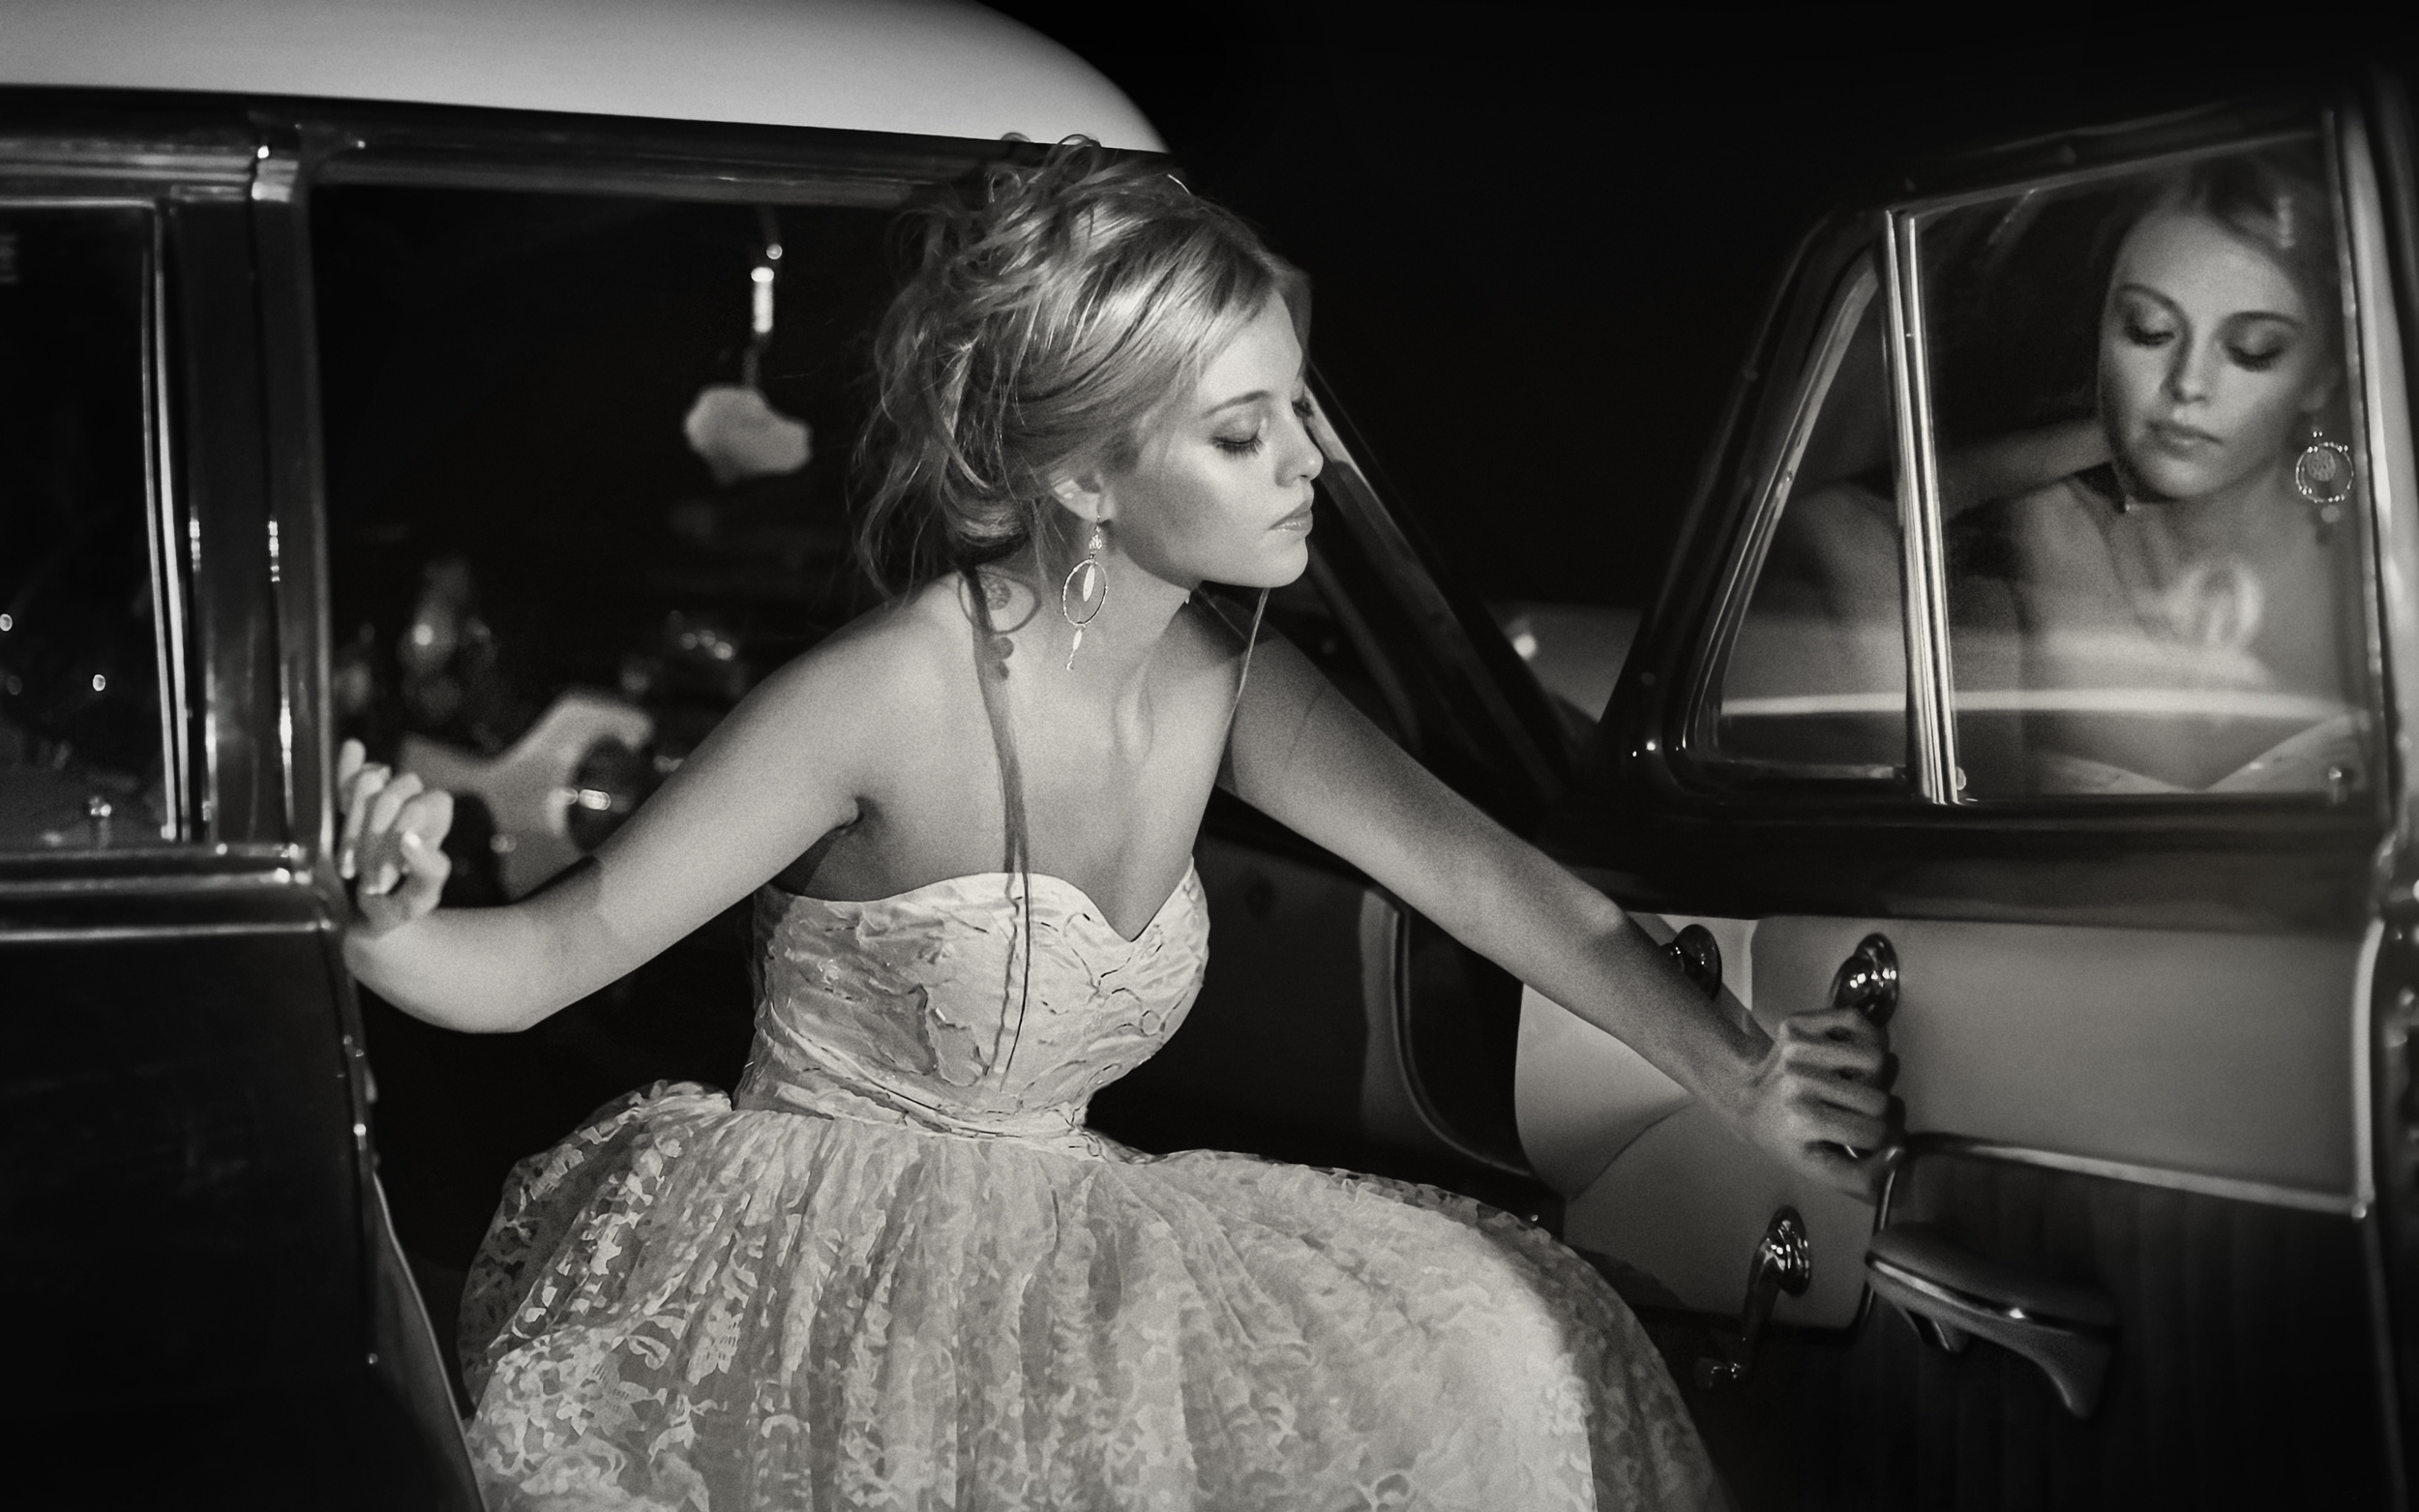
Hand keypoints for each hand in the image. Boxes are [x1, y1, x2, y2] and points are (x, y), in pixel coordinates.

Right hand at [336, 737, 453, 935]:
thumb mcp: (418, 900)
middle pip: (394, 794)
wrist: (359, 918)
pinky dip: (345, 775)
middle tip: (367, 883)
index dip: (401, 836)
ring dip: (353, 826)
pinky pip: (349, 774)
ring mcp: (378, 795)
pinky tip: (346, 774)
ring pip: (369, 781)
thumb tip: (410, 837)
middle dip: (373, 841)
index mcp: (435, 821)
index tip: (384, 882)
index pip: (427, 804)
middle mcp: (412, 801)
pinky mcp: (348, 799)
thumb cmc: (397, 909)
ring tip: (348, 869)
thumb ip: (428, 871)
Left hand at [1734, 1004, 1892, 1198]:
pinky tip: (1849, 1055)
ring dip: (1874, 1073)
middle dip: (1879, 1109)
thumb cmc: (1786, 1137)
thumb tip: (1901, 1152)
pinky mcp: (1798, 1024)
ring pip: (1876, 1057)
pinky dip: (1864, 1036)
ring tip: (1854, 1083)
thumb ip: (1862, 1177)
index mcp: (1803, 1122)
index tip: (1870, 1137)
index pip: (1875, 1133)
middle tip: (1859, 1110)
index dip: (1882, 1138)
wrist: (1747, 1097)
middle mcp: (1799, 1082)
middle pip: (1879, 1098)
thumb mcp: (1818, 1171)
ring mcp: (1797, 1050)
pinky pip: (1857, 1021)